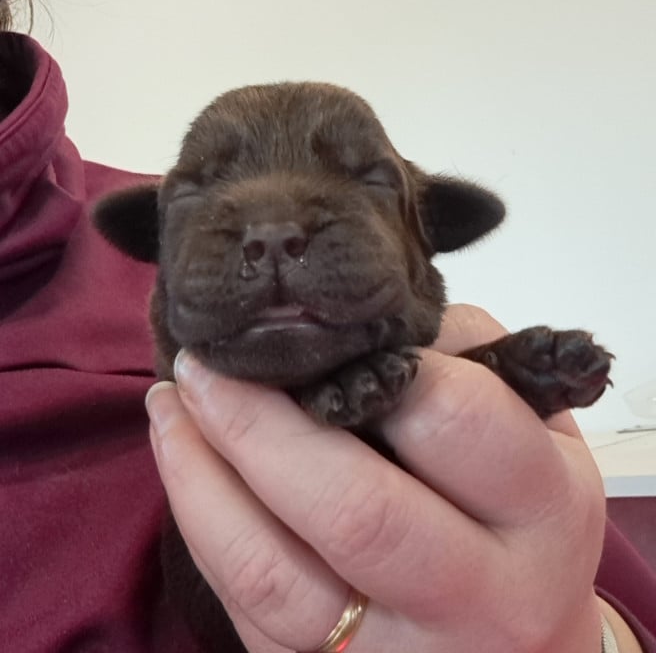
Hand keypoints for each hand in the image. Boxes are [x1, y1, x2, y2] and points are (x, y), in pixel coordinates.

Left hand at [146, 304, 614, 651]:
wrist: (527, 638)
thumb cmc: (525, 513)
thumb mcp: (536, 428)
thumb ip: (468, 360)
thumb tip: (358, 328)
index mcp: (542, 511)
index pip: (454, 420)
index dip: (379, 365)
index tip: (327, 335)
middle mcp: (479, 594)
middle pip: (352, 508)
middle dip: (259, 421)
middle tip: (206, 362)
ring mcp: (399, 651)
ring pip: (273, 571)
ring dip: (202, 471)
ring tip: (173, 401)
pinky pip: (248, 604)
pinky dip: (202, 522)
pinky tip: (184, 460)